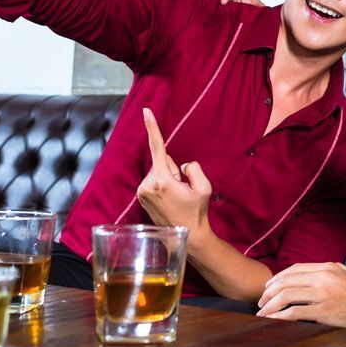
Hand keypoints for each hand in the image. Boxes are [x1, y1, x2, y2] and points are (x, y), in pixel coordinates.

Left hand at [136, 108, 212, 238]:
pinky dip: (162, 184)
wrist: (188, 236)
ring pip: (158, 171)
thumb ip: (194, 169)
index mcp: (163, 181)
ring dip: (167, 178)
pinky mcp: (140, 196)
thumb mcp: (205, 187)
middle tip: (182, 190)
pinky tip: (169, 199)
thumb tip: (181, 166)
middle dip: (173, 170)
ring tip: (176, 197)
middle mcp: (148, 185)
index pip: (158, 148)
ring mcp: (142, 192)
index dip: (152, 127)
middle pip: (162, 162)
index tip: (146, 111)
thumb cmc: (197, 212)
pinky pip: (153, 179)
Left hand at [256, 262, 345, 330]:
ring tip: (263, 311)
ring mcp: (322, 294)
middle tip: (261, 300)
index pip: (295, 269)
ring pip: (287, 295)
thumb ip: (335, 270)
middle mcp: (323, 278)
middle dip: (269, 291)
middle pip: (287, 281)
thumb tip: (321, 270)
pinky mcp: (323, 311)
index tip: (269, 286)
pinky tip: (272, 320)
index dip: (278, 277)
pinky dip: (279, 316)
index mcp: (328, 267)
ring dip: (270, 304)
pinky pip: (295, 312)